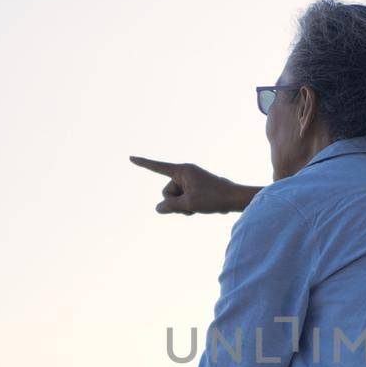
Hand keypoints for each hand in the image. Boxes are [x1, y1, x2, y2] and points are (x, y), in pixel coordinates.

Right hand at [129, 156, 258, 214]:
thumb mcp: (189, 204)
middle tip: (192, 206)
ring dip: (183, 206)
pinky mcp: (195, 188)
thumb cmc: (214, 198)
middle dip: (175, 202)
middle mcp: (184, 173)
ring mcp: (190, 180)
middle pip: (166, 191)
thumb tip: (158, 208)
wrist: (234, 198)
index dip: (143, 163)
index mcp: (182, 170)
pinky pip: (183, 199)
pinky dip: (188, 206)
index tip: (131, 158)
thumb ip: (170, 206)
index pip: (158, 167)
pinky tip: (201, 207)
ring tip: (199, 206)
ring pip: (175, 198)